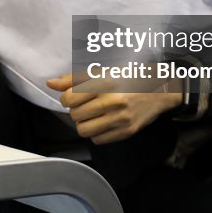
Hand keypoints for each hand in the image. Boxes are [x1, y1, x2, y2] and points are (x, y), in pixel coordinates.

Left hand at [46, 73, 182, 144]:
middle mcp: (112, 101)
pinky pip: (98, 140)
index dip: (66, 98)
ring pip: (84, 130)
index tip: (73, 97)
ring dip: (84, 124)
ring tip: (92, 115)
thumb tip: (50, 83)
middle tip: (85, 105)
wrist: (161, 90)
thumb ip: (75, 78)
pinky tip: (103, 123)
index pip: (69, 98)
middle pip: (75, 115)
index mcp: (105, 82)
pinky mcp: (127, 132)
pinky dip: (96, 133)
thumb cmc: (129, 77)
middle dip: (76, 111)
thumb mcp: (103, 72)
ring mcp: (120, 119)